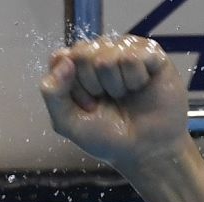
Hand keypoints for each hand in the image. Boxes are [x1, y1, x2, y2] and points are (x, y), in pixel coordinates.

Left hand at [40, 35, 189, 172]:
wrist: (146, 150)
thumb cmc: (108, 137)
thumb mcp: (68, 123)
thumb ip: (53, 93)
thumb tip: (62, 57)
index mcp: (77, 67)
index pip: (61, 58)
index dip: (71, 86)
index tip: (85, 106)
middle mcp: (100, 53)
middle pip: (82, 53)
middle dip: (92, 86)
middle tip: (105, 102)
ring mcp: (124, 50)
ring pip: (107, 57)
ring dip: (116, 86)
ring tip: (125, 96)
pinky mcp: (150, 51)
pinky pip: (132, 57)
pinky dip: (136, 80)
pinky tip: (141, 87)